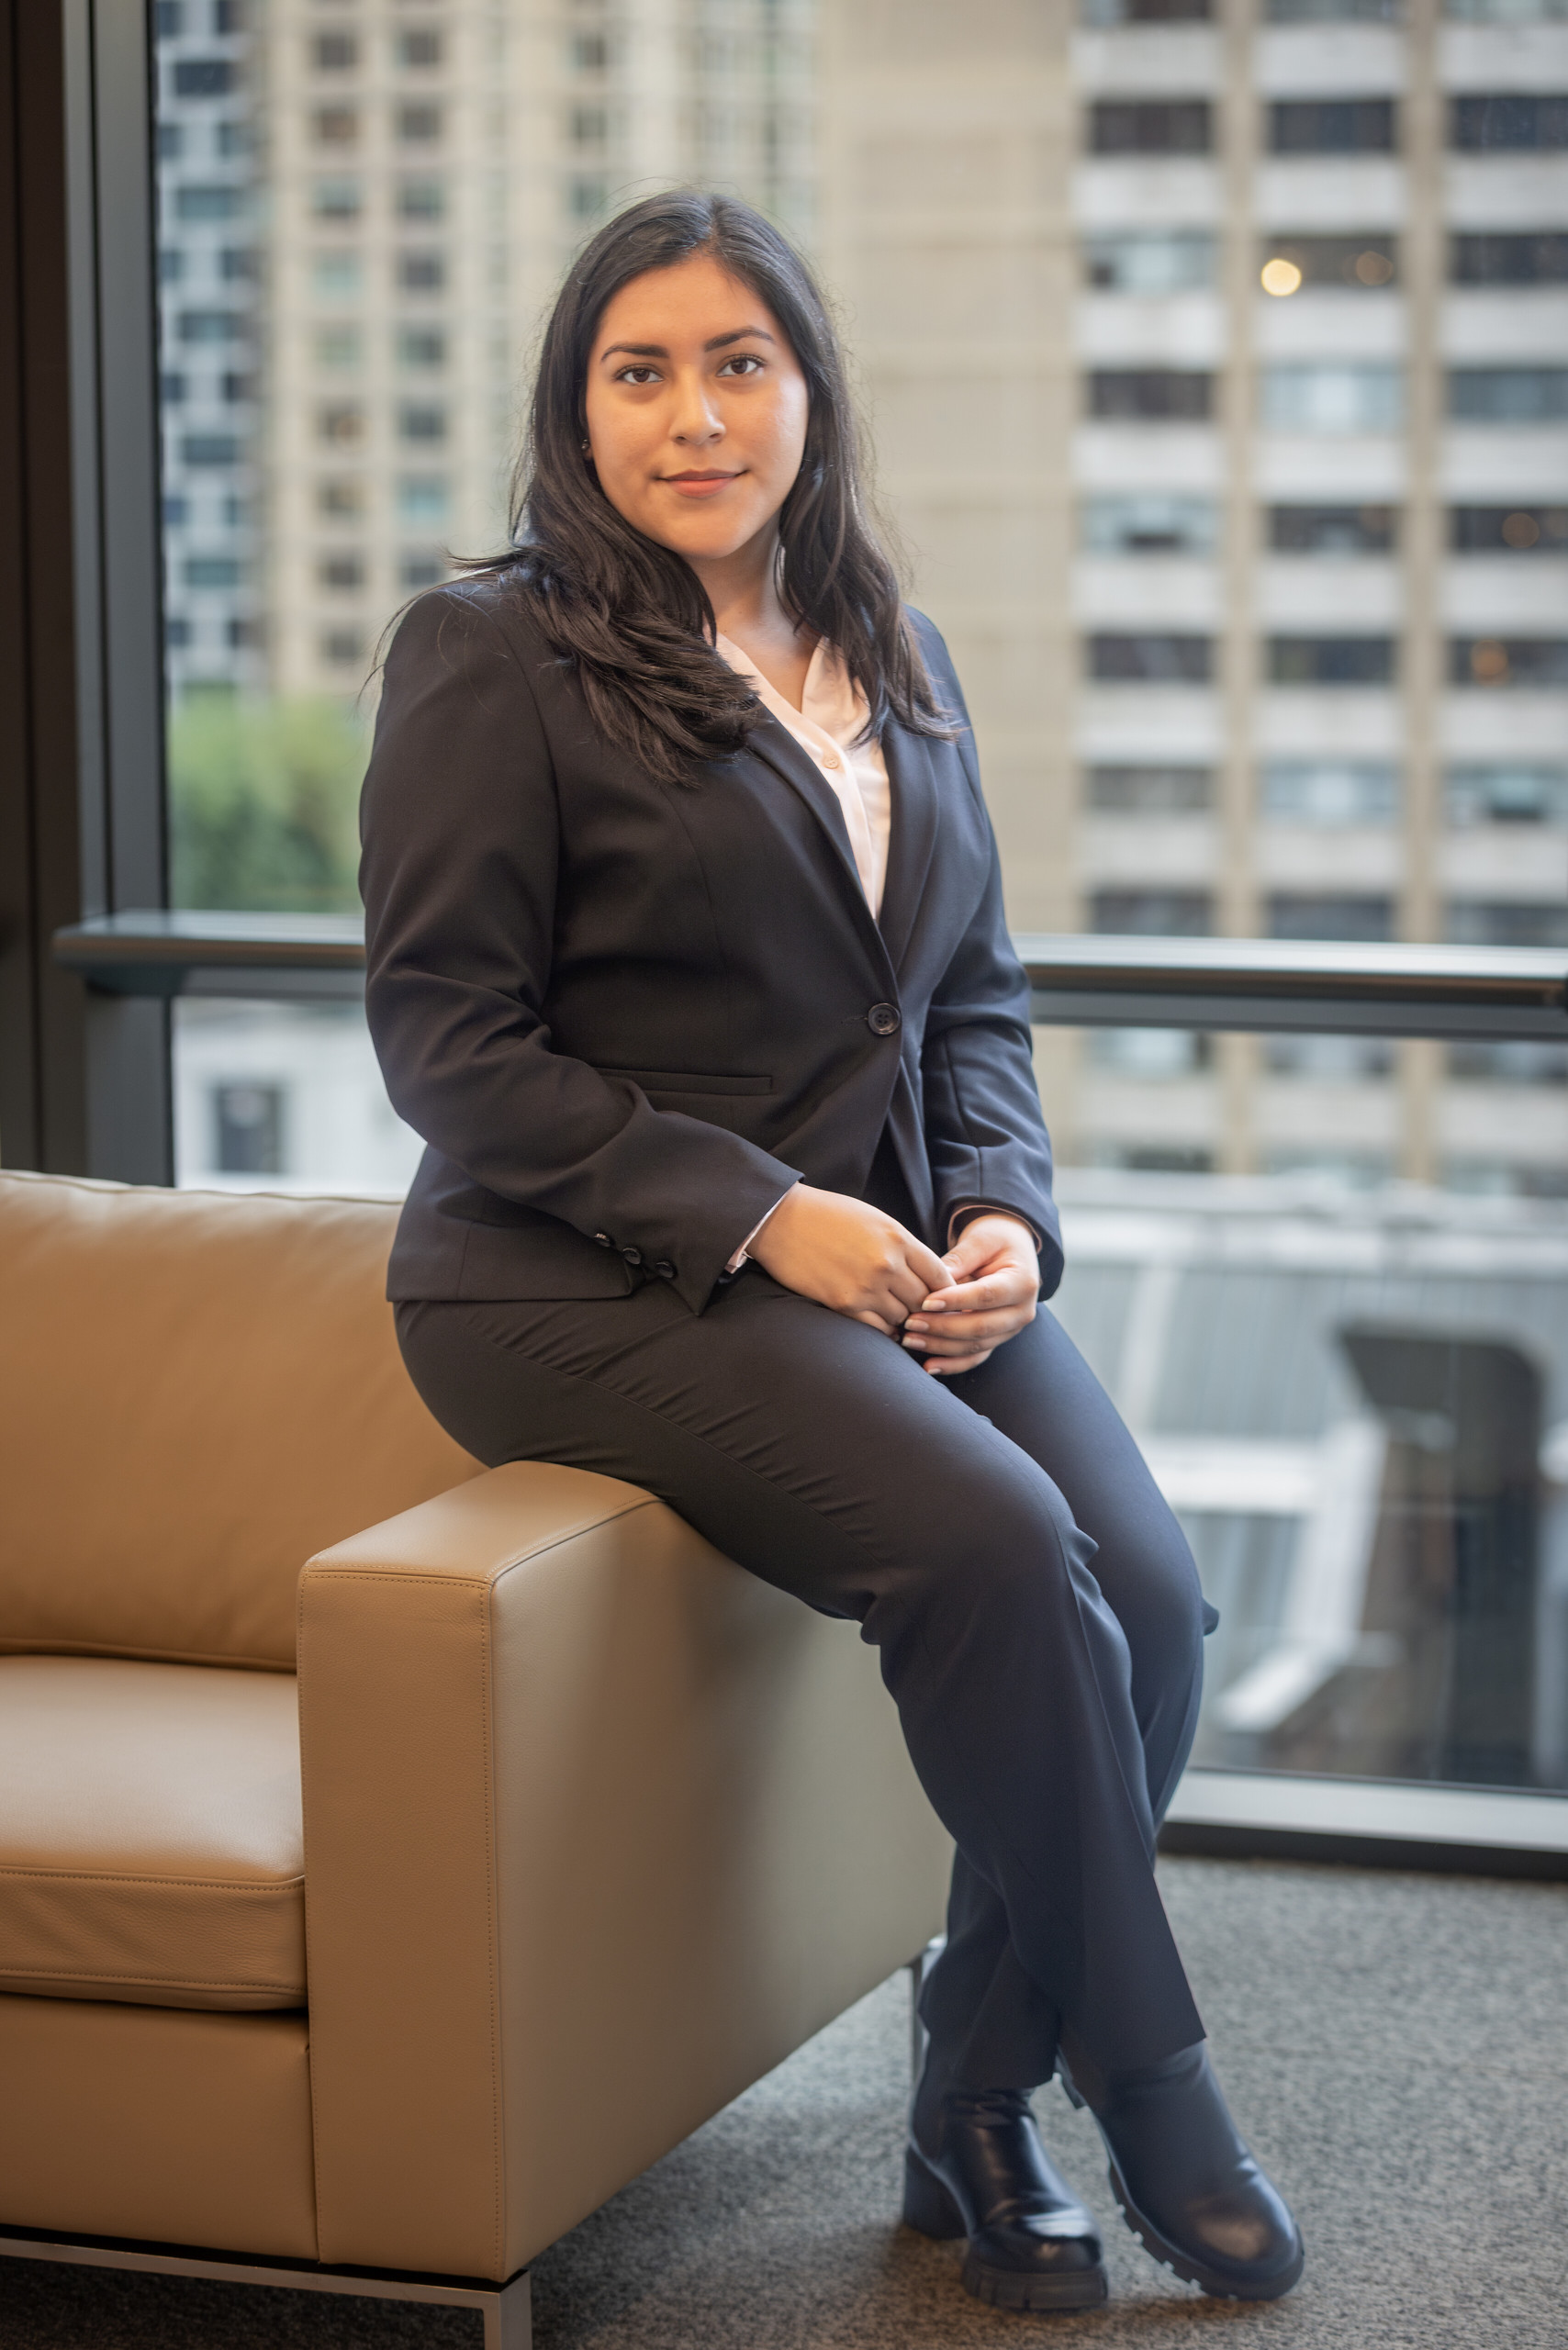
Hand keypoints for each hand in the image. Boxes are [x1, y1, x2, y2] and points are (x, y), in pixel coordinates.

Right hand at [747, 1183, 951, 1335]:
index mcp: (898, 1239)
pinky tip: (881, 1323)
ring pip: (903, 1318)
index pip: (941, 1276)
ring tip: (899, 1317)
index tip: (944, 1298)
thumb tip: (928, 1275)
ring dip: (902, 1319)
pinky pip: (878, 1329)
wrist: (782, 1221)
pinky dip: (884, 1329)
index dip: (947, 1291)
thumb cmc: (830, 1215)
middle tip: (924, 1314)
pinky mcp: (843, 1304)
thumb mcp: (876, 1220)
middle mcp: (886, 1264)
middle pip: (925, 1301)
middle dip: (926, 1308)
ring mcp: (865, 1287)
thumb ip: (904, 1247)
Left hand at [901, 1212, 1038, 1376]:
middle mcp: (1022, 1312)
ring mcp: (1011, 1330)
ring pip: (975, 1346)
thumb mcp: (979, 1240)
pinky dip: (952, 1365)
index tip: (925, 1302)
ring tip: (909, 1339)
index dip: (955, 1301)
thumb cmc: (995, 1240)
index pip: (986, 1296)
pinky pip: (975, 1357)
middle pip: (981, 1327)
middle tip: (910, 1322)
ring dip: (940, 1346)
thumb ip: (958, 1260)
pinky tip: (927, 1367)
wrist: (1011, 1250)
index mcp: (1022, 1283)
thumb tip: (932, 1282)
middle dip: (942, 1328)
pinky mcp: (997, 1339)